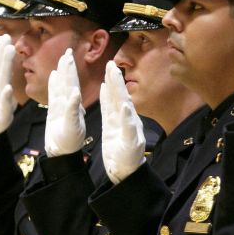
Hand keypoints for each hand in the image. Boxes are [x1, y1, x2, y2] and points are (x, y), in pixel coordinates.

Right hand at [0, 34, 16, 138]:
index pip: (6, 72)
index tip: (10, 46)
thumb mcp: (1, 119)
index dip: (7, 59)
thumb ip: (5, 105)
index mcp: (4, 92)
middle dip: (3, 51)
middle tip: (6, 36)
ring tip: (0, 38)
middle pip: (1, 65)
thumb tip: (8, 88)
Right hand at [44, 48, 84, 156]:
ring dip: (62, 73)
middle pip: (69, 82)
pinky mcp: (57, 114)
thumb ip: (73, 111)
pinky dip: (54, 84)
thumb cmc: (70, 145)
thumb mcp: (73, 129)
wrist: (63, 157)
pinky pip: (55, 95)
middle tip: (67, 51)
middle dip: (68, 67)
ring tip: (61, 59)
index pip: (73, 83)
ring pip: (62, 86)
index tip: (70, 55)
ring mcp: (63, 108)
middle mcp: (70, 105)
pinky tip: (53, 76)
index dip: (71, 70)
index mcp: (75, 106)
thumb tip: (75, 93)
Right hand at [100, 61, 144, 182]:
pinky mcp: (112, 126)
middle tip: (111, 62)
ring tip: (108, 69)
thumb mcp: (129, 143)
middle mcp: (125, 117)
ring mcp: (119, 121)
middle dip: (115, 78)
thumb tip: (124, 105)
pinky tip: (103, 88)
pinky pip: (108, 107)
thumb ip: (128, 125)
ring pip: (114, 98)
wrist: (127, 172)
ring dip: (111, 84)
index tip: (113, 70)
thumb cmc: (129, 160)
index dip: (118, 83)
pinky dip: (106, 96)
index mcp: (130, 119)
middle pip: (119, 93)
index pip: (123, 96)